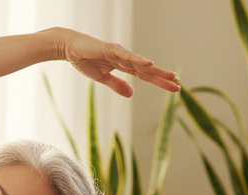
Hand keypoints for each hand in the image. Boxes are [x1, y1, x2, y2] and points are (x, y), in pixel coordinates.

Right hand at [55, 29, 179, 97]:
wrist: (69, 48)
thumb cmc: (85, 60)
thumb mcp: (102, 78)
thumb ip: (117, 85)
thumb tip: (131, 94)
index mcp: (124, 66)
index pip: (145, 75)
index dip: (159, 81)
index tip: (174, 87)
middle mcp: (125, 58)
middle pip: (147, 70)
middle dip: (163, 77)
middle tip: (179, 84)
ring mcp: (119, 53)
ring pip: (141, 63)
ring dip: (156, 70)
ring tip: (171, 76)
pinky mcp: (110, 50)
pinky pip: (127, 56)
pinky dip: (138, 60)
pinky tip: (149, 64)